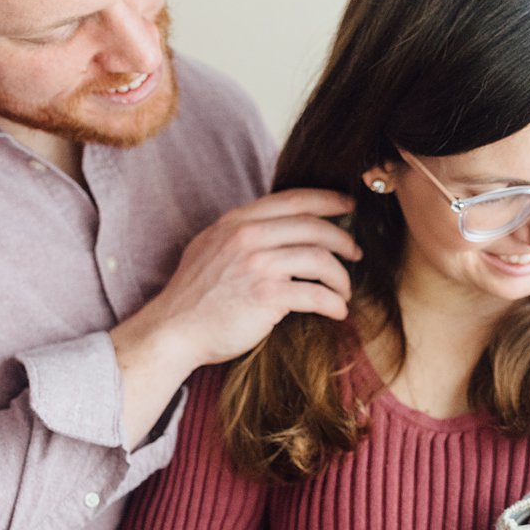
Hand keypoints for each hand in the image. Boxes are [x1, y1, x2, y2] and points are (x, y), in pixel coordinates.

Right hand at [125, 188, 359, 366]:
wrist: (174, 330)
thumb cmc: (195, 296)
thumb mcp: (211, 247)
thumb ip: (242, 234)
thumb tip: (276, 228)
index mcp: (237, 221)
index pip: (293, 199)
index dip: (327, 200)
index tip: (348, 206)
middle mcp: (248, 236)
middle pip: (314, 227)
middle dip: (343, 240)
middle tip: (355, 253)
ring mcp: (258, 265)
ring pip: (321, 259)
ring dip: (341, 277)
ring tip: (344, 291)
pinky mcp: (268, 296)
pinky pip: (316, 294)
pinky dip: (334, 303)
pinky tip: (338, 312)